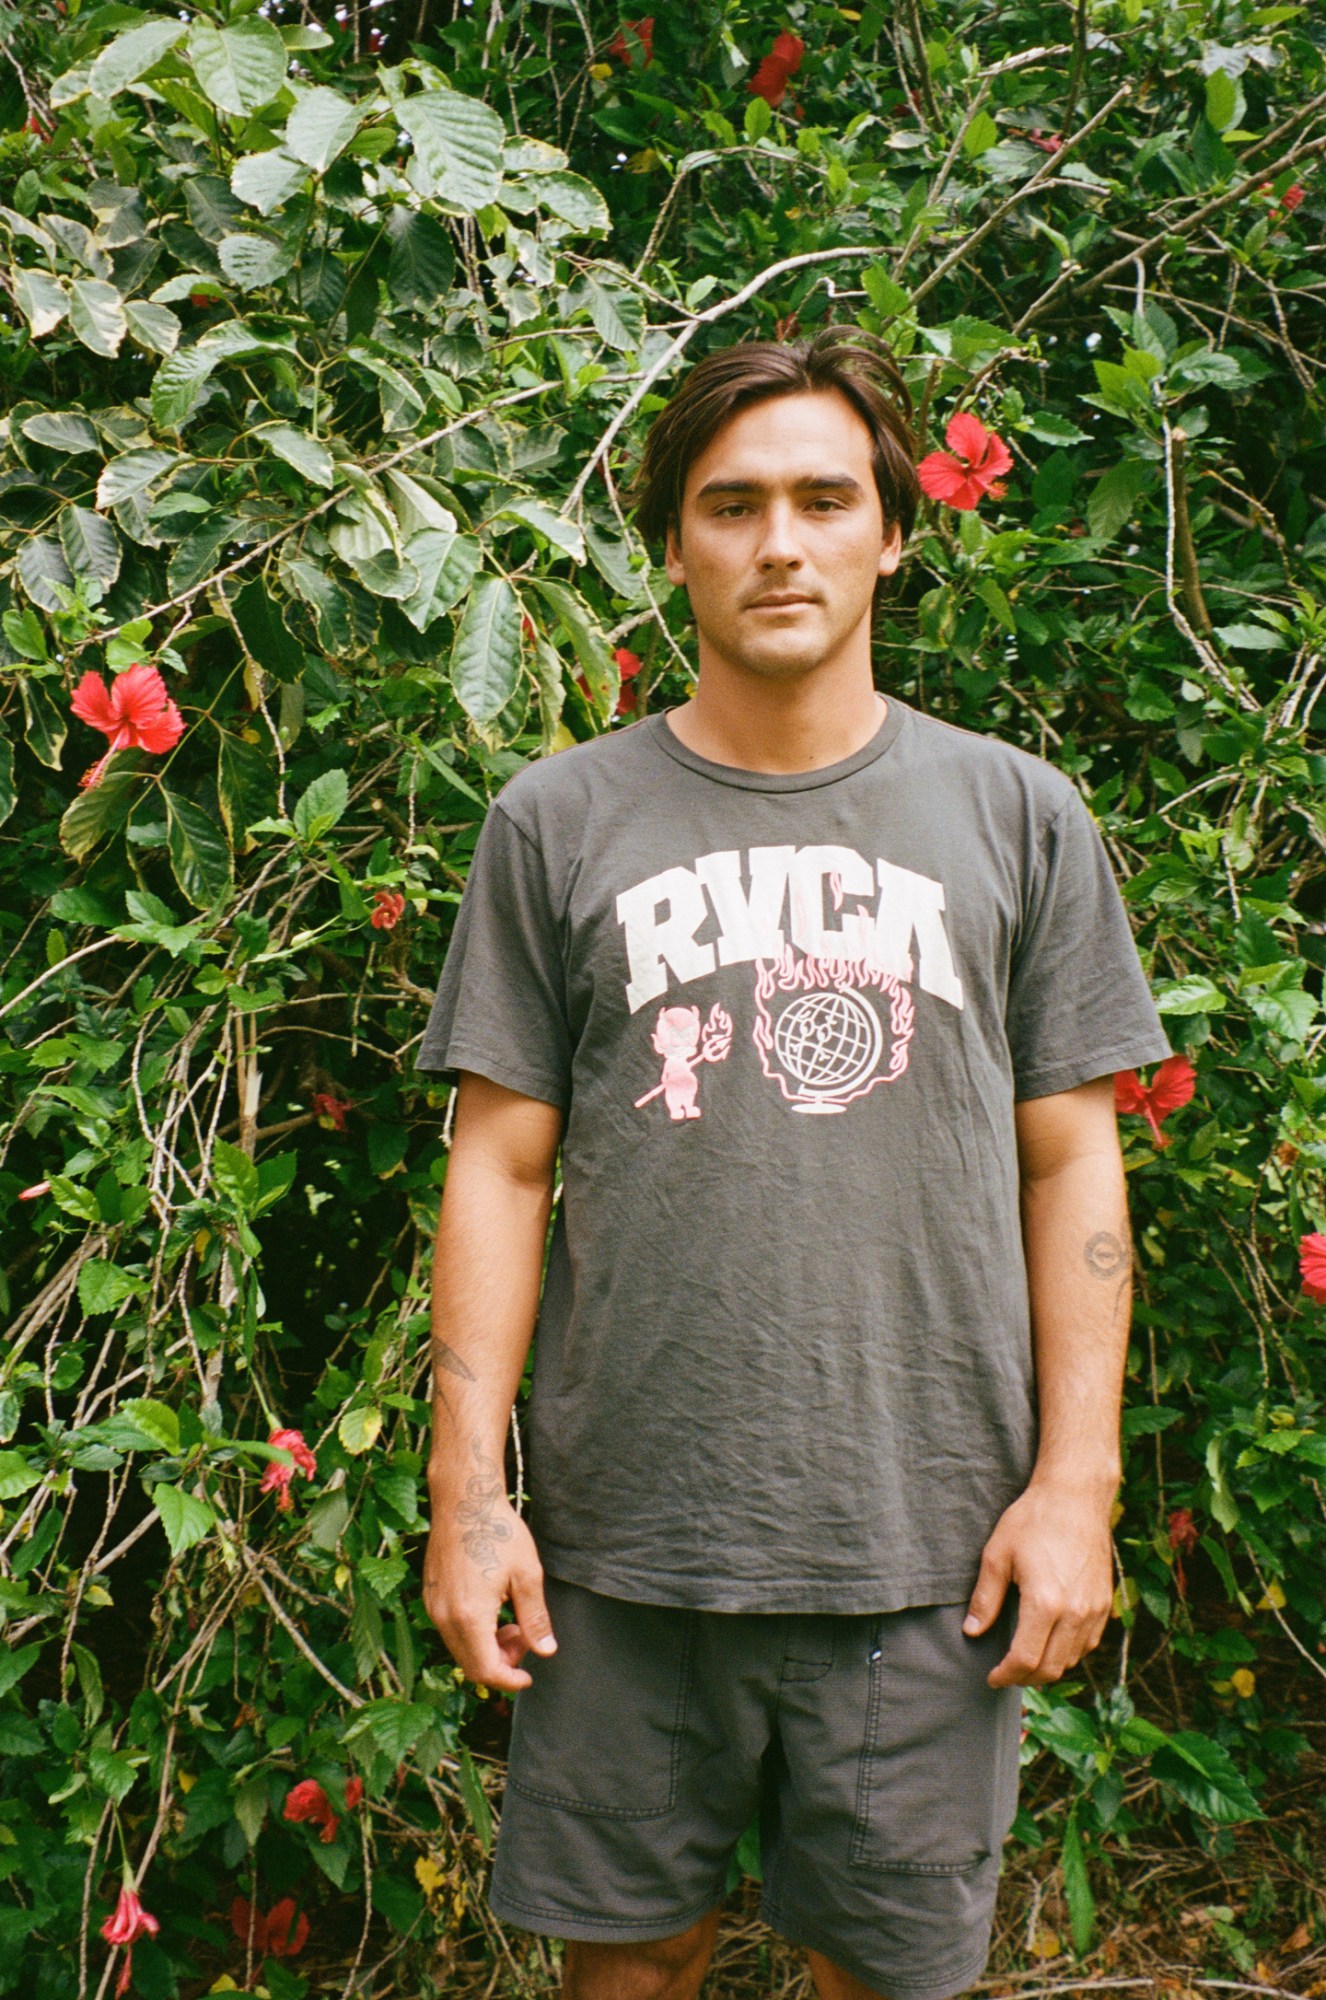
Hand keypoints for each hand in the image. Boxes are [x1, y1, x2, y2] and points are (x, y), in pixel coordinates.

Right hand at [422, 1479, 556, 1693]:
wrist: (464, 1501)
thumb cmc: (498, 1532)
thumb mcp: (527, 1575)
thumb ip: (535, 1619)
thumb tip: (546, 1651)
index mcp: (469, 1616)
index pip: (486, 1670)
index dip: (510, 1680)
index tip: (528, 1677)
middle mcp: (445, 1617)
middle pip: (471, 1664)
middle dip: (501, 1662)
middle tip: (524, 1637)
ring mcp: (434, 1606)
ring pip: (460, 1648)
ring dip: (487, 1647)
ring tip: (511, 1621)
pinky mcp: (431, 1596)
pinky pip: (451, 1630)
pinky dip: (472, 1633)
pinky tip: (492, 1608)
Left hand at [961, 1477, 1114, 1687]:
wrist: (1075, 1497)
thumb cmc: (1032, 1520)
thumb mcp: (997, 1555)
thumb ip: (985, 1598)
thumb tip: (972, 1631)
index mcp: (1045, 1604)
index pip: (1025, 1659)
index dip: (1005, 1675)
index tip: (991, 1677)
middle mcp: (1075, 1613)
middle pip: (1050, 1667)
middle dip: (1024, 1678)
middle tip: (1005, 1673)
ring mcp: (1094, 1610)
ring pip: (1071, 1660)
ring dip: (1047, 1668)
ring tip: (1025, 1660)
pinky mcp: (1105, 1603)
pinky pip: (1088, 1644)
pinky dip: (1068, 1653)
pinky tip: (1051, 1644)